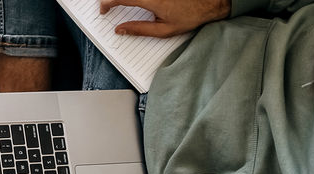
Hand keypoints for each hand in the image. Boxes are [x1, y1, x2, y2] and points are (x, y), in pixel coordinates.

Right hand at [100, 0, 231, 37]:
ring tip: (119, 4)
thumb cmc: (191, 16)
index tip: (104, 10)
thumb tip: (121, 30)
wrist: (210, 3)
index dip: (107, 3)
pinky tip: (134, 3)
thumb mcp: (164, 30)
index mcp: (150, 0)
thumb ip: (139, 29)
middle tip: (108, 6)